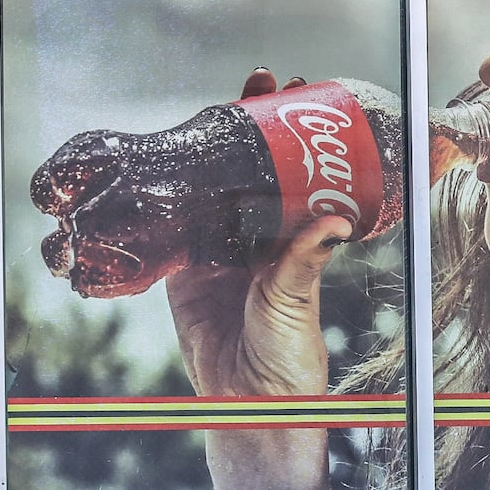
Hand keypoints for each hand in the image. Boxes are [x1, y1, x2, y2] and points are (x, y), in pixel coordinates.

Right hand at [163, 68, 342, 489]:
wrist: (246, 405)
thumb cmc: (289, 359)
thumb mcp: (296, 301)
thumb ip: (304, 262)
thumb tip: (337, 222)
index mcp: (290, 242)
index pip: (291, 173)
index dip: (289, 134)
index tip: (291, 89)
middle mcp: (256, 240)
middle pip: (249, 172)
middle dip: (248, 129)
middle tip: (254, 84)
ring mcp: (216, 252)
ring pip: (208, 192)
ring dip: (204, 154)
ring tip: (205, 108)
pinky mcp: (180, 271)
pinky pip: (167, 228)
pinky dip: (159, 201)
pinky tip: (152, 164)